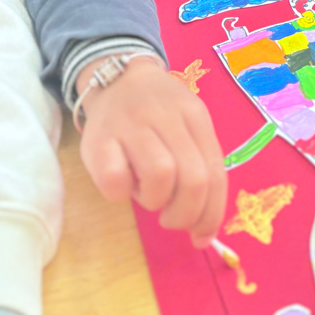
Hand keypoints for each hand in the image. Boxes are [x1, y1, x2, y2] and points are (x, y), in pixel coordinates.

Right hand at [77, 57, 226, 246]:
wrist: (117, 78)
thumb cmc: (158, 114)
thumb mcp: (188, 127)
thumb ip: (200, 168)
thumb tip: (204, 232)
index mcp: (196, 116)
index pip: (215, 174)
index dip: (211, 214)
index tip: (201, 236)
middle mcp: (168, 117)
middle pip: (193, 179)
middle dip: (185, 214)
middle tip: (170, 216)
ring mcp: (132, 125)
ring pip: (160, 177)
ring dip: (153, 200)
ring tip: (145, 191)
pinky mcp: (99, 138)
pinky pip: (115, 180)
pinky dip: (121, 193)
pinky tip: (121, 182)